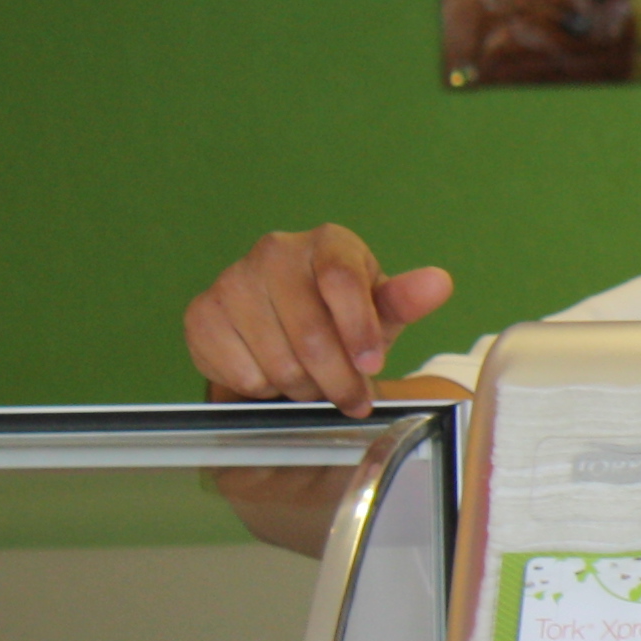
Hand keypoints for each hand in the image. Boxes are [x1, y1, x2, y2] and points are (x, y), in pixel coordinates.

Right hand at [185, 226, 453, 414]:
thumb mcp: (381, 310)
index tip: (373, 365)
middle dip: (337, 378)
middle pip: (310, 333)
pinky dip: (265, 388)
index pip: (341, 282)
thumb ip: (407, 300)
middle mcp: (275, 252)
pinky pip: (242, 373)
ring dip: (303, 387)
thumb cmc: (343, 316)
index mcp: (327, 243)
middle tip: (350, 396)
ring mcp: (232, 281)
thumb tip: (438, 283)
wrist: (284, 329)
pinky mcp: (202, 314)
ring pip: (278, 361)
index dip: (359, 330)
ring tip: (312, 381)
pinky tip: (273, 372)